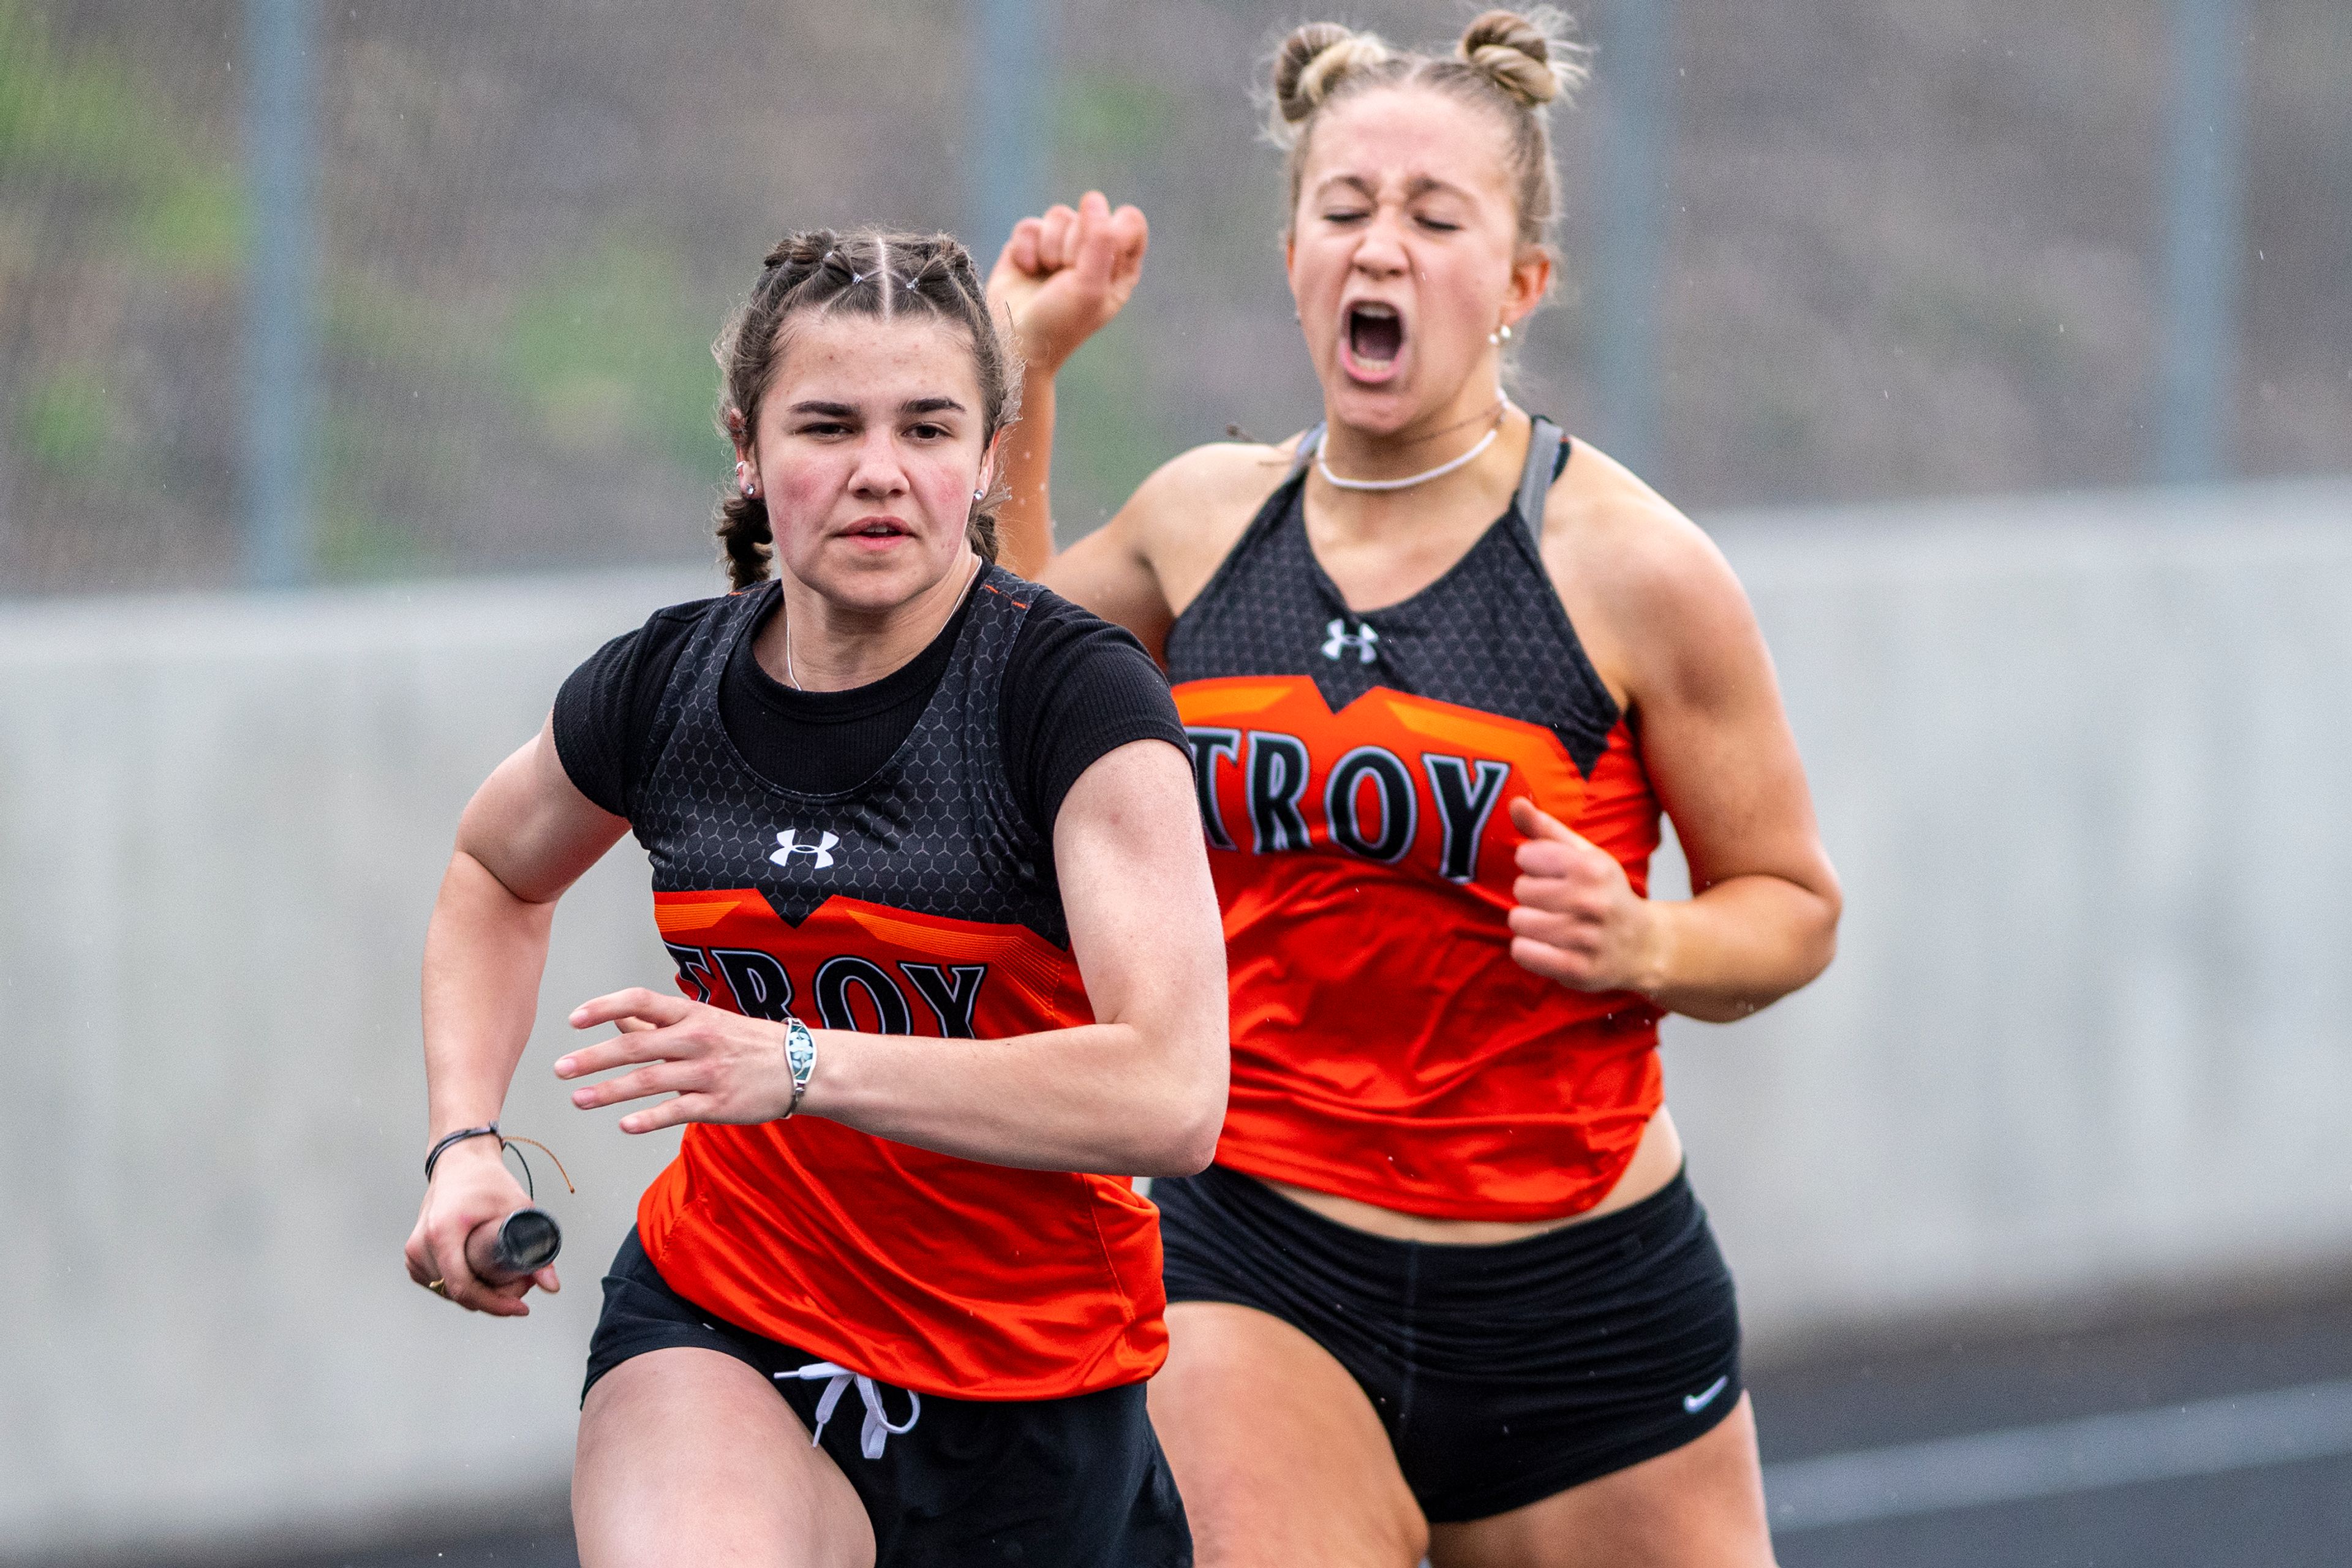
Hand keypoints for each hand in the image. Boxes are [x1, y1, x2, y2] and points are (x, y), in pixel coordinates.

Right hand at [404, 1136, 559, 1315]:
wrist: (460, 1162)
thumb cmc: (485, 1180)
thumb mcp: (518, 1208)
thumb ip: (538, 1248)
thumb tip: (551, 1285)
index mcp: (442, 1232)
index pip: (463, 1287)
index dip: (494, 1304)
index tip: (519, 1307)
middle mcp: (422, 1244)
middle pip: (458, 1293)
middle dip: (493, 1298)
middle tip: (522, 1286)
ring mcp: (414, 1251)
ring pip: (448, 1291)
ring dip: (478, 1293)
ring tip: (506, 1277)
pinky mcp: (414, 1255)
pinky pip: (439, 1283)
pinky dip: (462, 1285)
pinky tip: (483, 1275)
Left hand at [557, 988, 797, 1133]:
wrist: (802, 1067)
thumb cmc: (747, 1043)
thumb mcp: (704, 1022)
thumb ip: (658, 1023)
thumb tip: (615, 1018)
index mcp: (692, 1014)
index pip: (641, 1001)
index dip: (605, 1008)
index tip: (574, 1019)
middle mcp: (697, 1039)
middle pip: (636, 1046)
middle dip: (594, 1058)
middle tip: (561, 1069)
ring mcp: (708, 1072)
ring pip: (649, 1081)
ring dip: (609, 1091)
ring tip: (578, 1099)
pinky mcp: (718, 1104)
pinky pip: (677, 1111)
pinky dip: (649, 1118)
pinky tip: (624, 1125)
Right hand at [987, 190, 1147, 375]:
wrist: (1013, 342)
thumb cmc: (1059, 322)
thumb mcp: (1089, 287)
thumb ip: (1099, 240)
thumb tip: (1093, 198)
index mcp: (1120, 265)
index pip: (1130, 222)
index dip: (1111, 232)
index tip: (1096, 261)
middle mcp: (1093, 251)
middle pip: (1090, 214)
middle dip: (1074, 246)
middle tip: (1066, 278)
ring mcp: (1060, 245)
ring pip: (1059, 214)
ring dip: (1049, 248)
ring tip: (1046, 275)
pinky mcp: (1029, 243)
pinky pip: (1030, 224)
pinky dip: (1025, 249)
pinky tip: (1026, 270)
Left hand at [1503, 797, 1666, 994]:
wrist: (1643, 945)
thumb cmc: (1605, 894)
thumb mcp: (1584, 855)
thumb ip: (1545, 828)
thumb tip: (1515, 801)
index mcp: (1592, 867)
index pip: (1526, 856)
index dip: (1533, 866)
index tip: (1552, 874)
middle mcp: (1591, 902)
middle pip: (1520, 890)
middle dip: (1532, 896)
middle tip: (1557, 903)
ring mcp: (1585, 938)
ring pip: (1518, 921)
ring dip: (1529, 923)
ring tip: (1553, 924)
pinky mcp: (1577, 970)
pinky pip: (1522, 952)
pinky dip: (1528, 949)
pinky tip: (1548, 945)